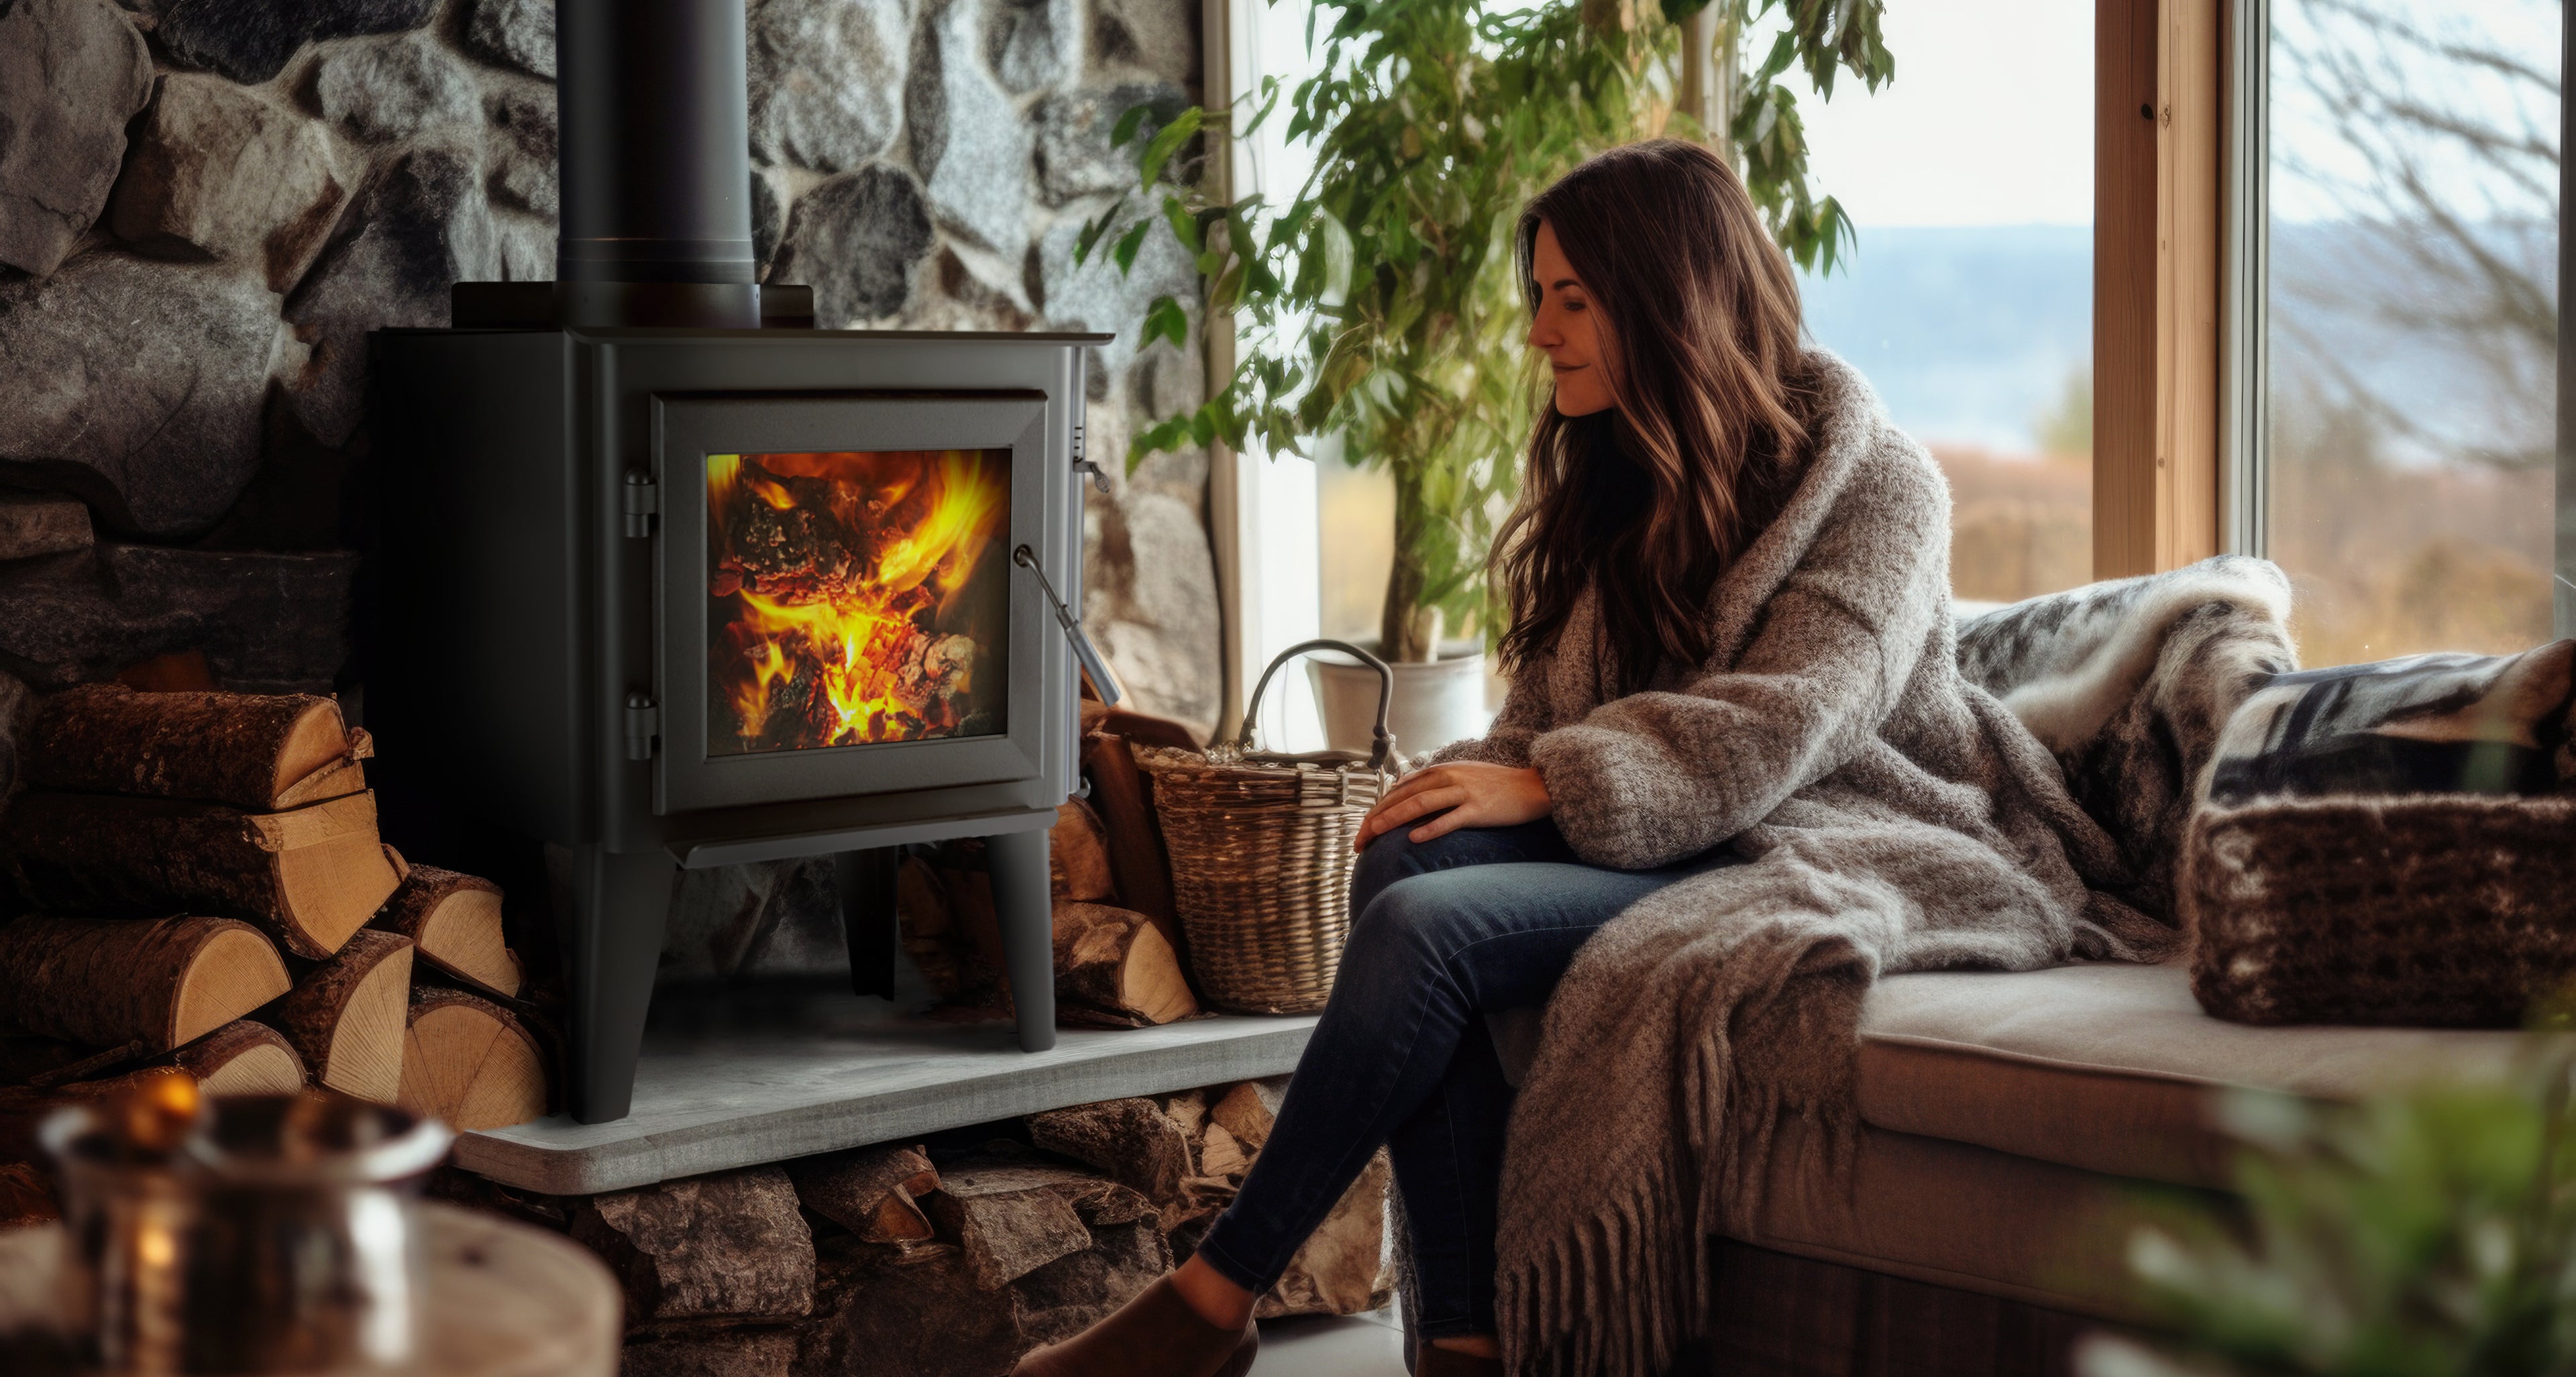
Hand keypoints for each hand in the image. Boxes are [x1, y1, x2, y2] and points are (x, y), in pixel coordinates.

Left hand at [1355, 762, 1552, 849]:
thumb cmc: (1495, 785)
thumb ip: (1433, 782)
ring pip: (1420, 805)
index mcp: (1440, 770)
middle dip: (1376, 819)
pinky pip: (1451, 819)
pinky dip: (1431, 829)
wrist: (1532, 787)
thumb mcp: (1460, 775)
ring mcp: (1463, 792)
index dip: (1377, 810)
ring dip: (1393, 820)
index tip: (1362, 830)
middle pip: (1403, 798)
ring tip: (1374, 834)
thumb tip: (1403, 790)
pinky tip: (1414, 839)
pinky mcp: (1479, 809)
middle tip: (1359, 841)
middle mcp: (1448, 778)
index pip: (1399, 790)